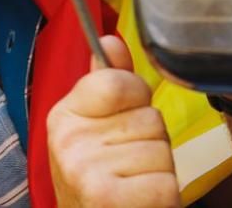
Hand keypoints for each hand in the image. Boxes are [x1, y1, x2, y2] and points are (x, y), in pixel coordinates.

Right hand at [47, 36, 179, 207]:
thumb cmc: (96, 177)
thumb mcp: (92, 127)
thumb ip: (106, 83)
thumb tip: (110, 39)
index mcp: (63, 115)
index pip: (118, 81)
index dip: (135, 99)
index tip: (122, 120)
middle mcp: (69, 140)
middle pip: (149, 117)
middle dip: (151, 140)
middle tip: (128, 162)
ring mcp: (86, 169)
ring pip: (162, 150)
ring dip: (159, 169)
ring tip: (134, 181)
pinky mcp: (108, 198)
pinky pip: (167, 182)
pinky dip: (163, 195)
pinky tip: (140, 199)